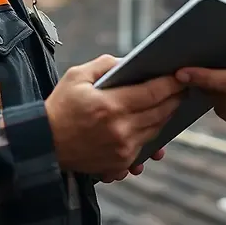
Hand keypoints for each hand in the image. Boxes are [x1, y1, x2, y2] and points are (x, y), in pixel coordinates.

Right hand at [46, 54, 183, 180]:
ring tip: (171, 101)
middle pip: (161, 112)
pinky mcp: (120, 163)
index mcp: (111, 106)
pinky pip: (146, 146)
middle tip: (182, 86)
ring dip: (166, 115)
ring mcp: (122, 149)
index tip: (180, 75)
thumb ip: (106, 65)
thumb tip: (131, 62)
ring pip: (157, 129)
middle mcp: (121, 130)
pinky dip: (152, 133)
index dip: (171, 83)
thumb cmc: (60, 107)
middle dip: (174, 98)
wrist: (43, 144)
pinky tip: (154, 122)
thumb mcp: (78, 76)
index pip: (153, 92)